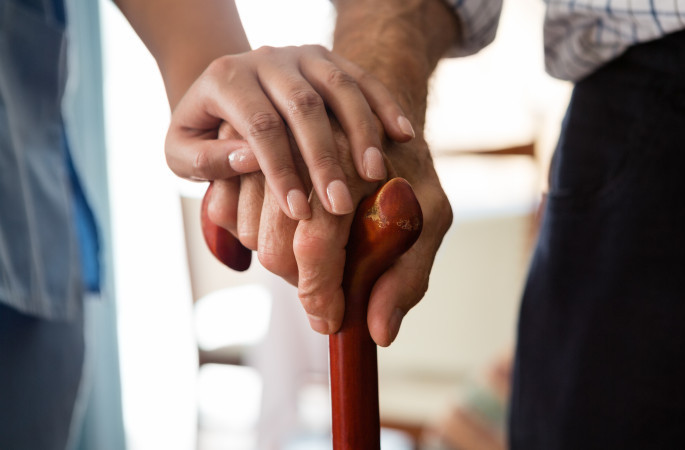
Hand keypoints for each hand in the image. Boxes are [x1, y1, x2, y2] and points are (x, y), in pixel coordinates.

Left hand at [166, 45, 415, 219]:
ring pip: (340, 86)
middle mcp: (267, 59)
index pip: (259, 125)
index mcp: (227, 79)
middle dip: (325, 158)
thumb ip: (207, 160)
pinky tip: (403, 135)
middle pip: (304, 105)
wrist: (222, 90)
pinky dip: (385, 104)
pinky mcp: (330, 58)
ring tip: (375, 174)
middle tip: (340, 204)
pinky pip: (364, 77)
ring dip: (362, 131)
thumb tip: (248, 160)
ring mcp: (302, 55)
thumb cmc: (204, 131)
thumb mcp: (181, 152)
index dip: (281, 170)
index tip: (299, 212)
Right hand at [207, 121, 451, 346]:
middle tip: (330, 282)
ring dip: (276, 258)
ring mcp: (269, 148)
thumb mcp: (431, 217)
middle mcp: (302, 151)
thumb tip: (379, 332)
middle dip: (301, 281)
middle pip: (276, 246)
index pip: (317, 244)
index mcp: (352, 166)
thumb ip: (409, 276)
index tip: (329, 321)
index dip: (319, 294)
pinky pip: (224, 210)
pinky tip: (284, 228)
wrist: (379, 121)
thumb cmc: (409, 173)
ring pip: (247, 233)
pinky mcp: (245, 149)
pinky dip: (246, 232)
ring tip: (314, 249)